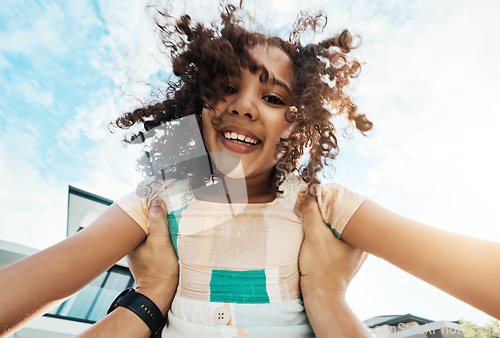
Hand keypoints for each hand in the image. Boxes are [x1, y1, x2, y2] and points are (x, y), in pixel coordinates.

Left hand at [126, 199, 178, 313]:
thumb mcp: (160, 241)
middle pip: (142, 219)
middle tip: (164, 201)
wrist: (160, 292)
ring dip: (157, 221)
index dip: (146, 202)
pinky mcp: (149, 254)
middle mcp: (132, 242)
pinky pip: (153, 237)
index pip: (137, 213)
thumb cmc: (159, 268)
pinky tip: (169, 230)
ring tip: (168, 213)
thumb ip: (157, 221)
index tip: (157, 193)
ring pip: (148, 228)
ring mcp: (140, 248)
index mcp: (130, 237)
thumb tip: (155, 201)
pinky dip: (160, 231)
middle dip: (152, 210)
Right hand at [298, 192, 370, 336]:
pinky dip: (327, 233)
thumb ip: (312, 212)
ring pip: (340, 228)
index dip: (333, 199)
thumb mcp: (314, 235)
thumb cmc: (320, 267)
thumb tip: (310, 193)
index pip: (349, 209)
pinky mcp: (344, 260)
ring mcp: (354, 253)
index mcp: (362, 237)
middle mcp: (362, 244)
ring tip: (314, 217)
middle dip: (329, 210)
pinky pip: (337, 239)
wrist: (320, 296)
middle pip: (345, 218)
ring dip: (327, 222)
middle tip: (314, 204)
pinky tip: (317, 232)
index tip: (318, 196)